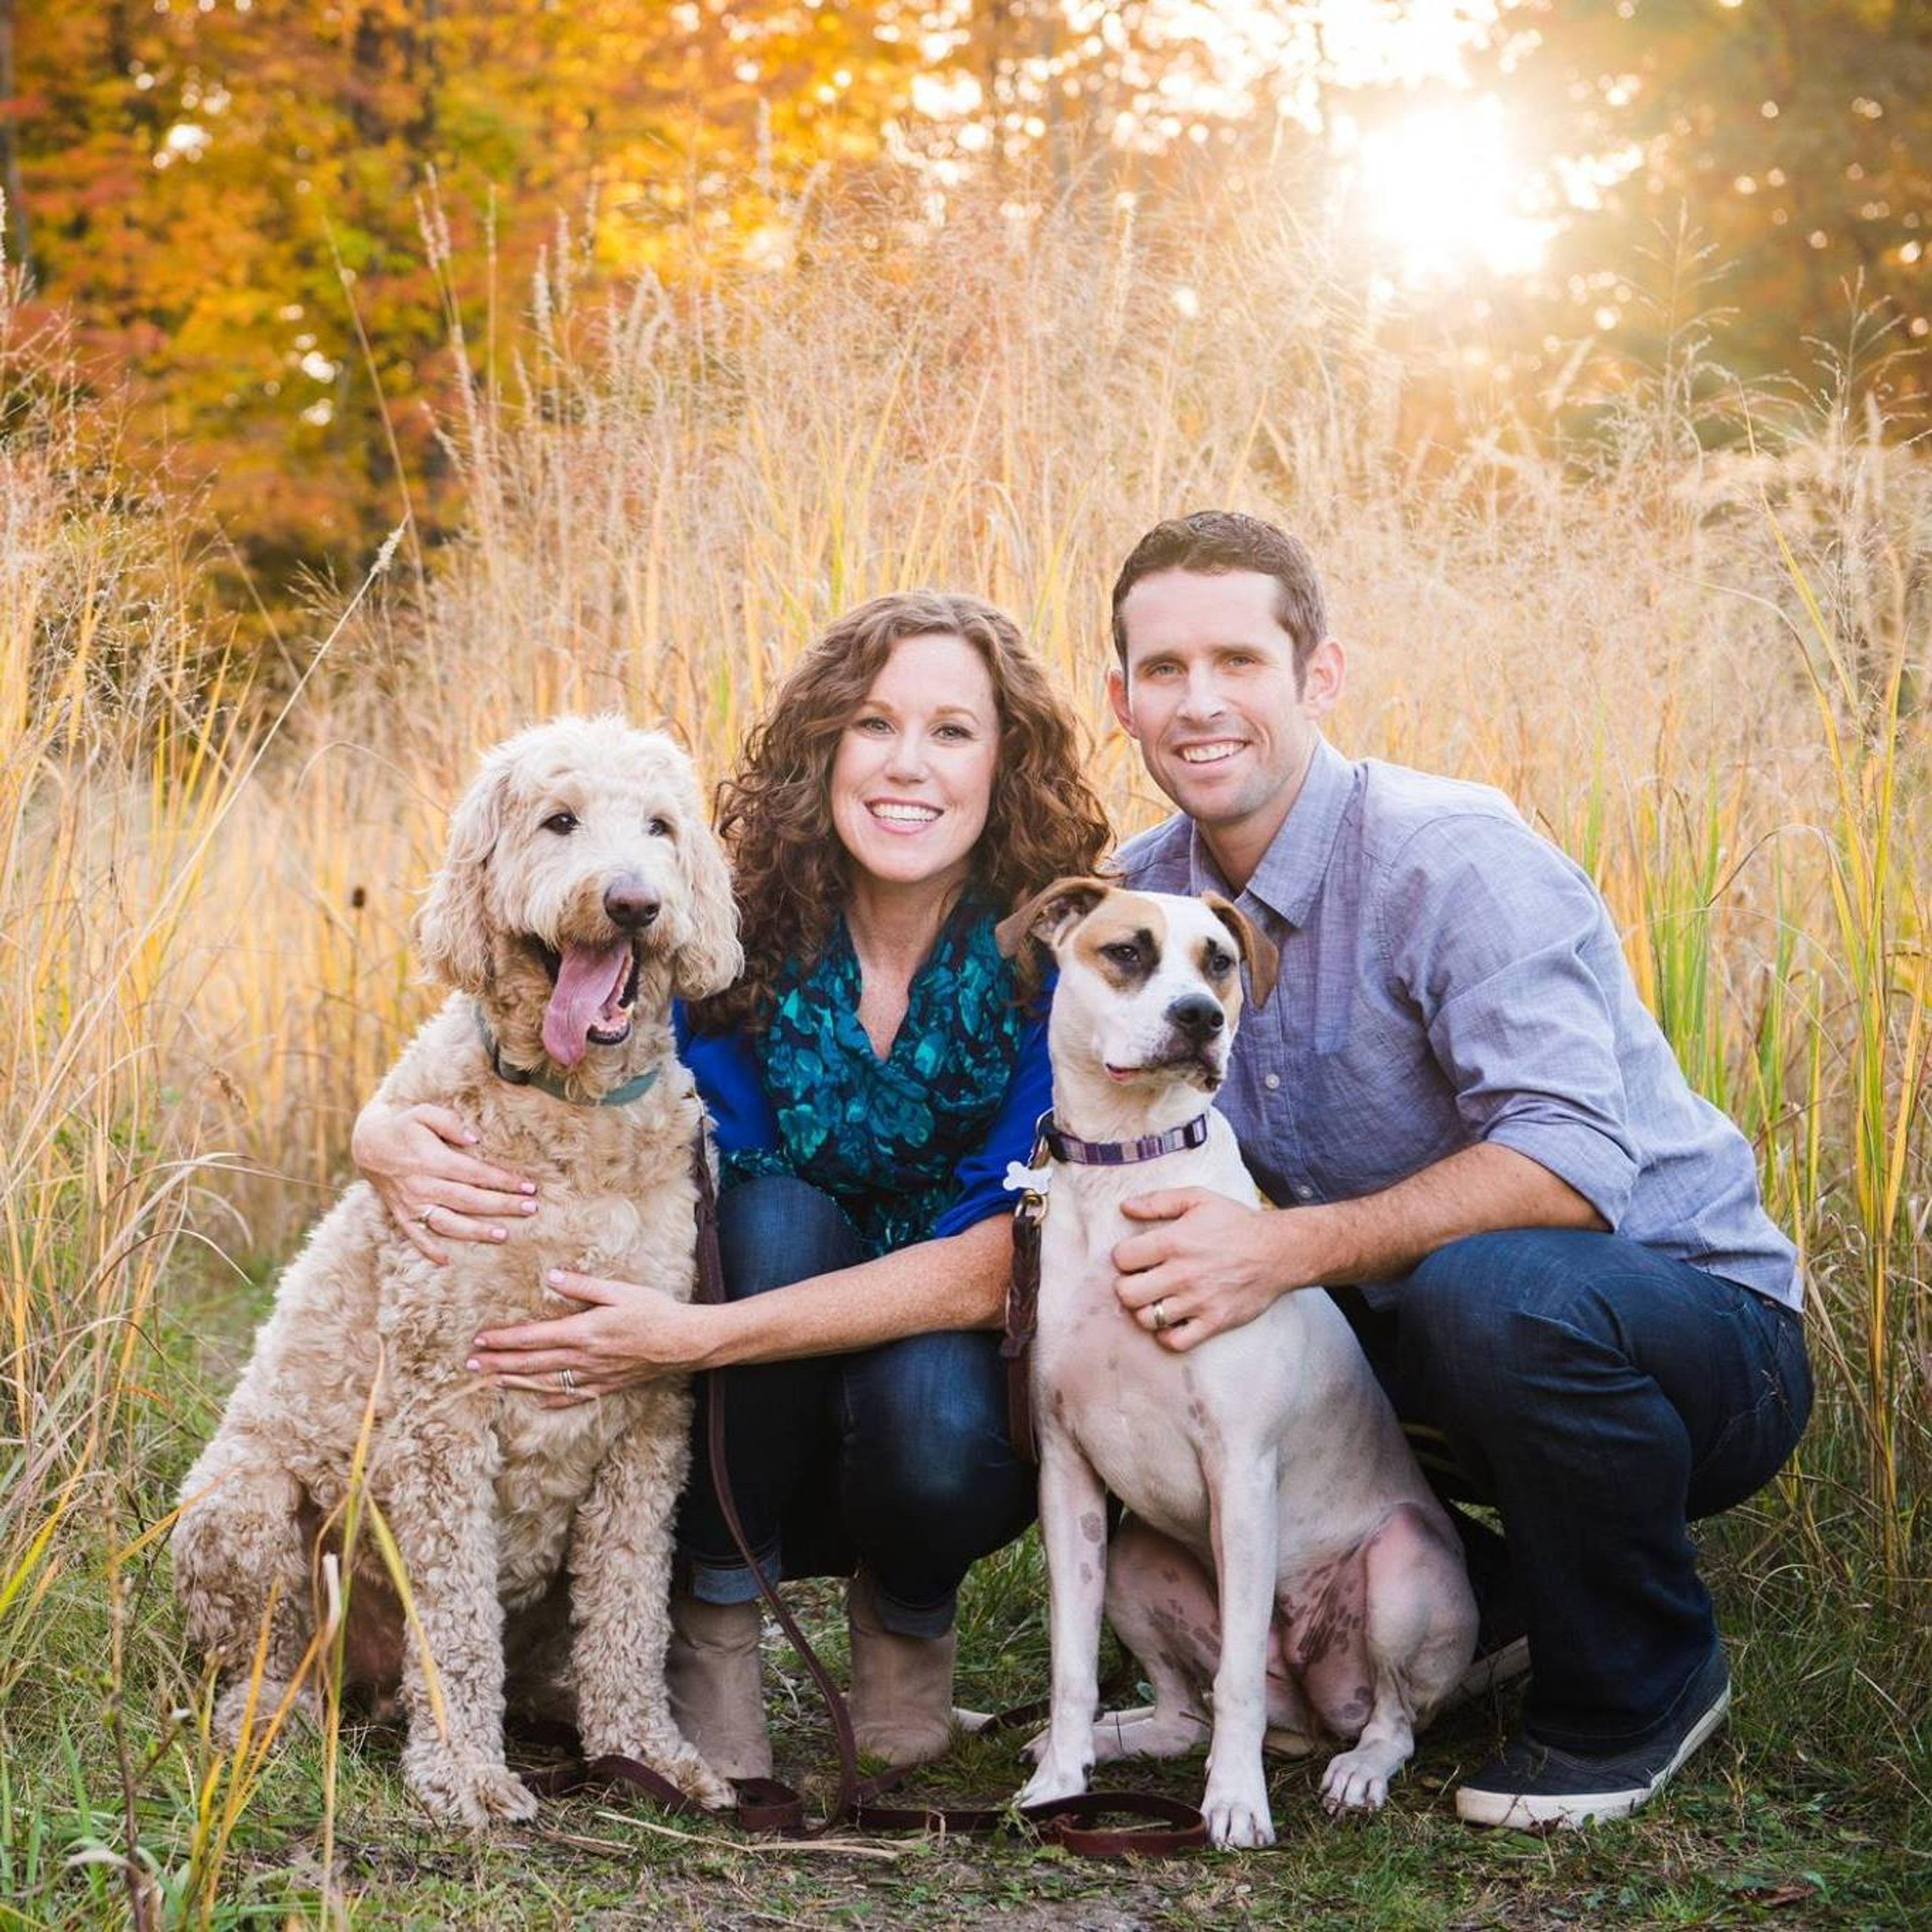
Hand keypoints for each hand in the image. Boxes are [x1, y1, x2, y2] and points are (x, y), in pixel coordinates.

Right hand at [351, 1100, 537, 1262]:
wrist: (366, 1143)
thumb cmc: (404, 1126)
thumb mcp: (424, 1112)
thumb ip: (450, 1122)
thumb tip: (475, 1139)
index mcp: (433, 1160)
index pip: (476, 1173)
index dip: (504, 1180)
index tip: (528, 1186)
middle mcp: (424, 1185)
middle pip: (469, 1200)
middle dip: (502, 1205)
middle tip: (530, 1208)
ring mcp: (412, 1203)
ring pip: (448, 1223)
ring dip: (476, 1231)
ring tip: (503, 1235)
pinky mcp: (401, 1215)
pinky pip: (416, 1236)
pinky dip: (430, 1249)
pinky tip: (447, 1261)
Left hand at [467, 1270, 721, 1406]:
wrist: (684, 1343)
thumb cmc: (654, 1311)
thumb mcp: (619, 1290)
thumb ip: (583, 1286)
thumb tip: (550, 1277)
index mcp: (583, 1331)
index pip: (533, 1337)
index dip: (504, 1339)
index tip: (480, 1339)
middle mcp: (584, 1358)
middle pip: (532, 1363)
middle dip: (498, 1363)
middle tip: (470, 1366)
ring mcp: (594, 1376)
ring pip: (546, 1383)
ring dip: (516, 1383)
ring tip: (491, 1383)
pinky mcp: (607, 1386)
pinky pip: (573, 1397)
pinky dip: (552, 1401)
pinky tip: (537, 1402)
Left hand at [1111, 1189, 1298, 1351]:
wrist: (1279, 1251)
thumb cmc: (1235, 1223)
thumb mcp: (1198, 1199)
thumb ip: (1159, 1201)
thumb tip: (1125, 1207)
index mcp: (1174, 1242)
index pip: (1122, 1258)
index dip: (1124, 1257)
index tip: (1136, 1256)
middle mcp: (1182, 1274)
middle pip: (1127, 1294)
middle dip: (1128, 1286)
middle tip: (1141, 1280)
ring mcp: (1198, 1302)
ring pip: (1147, 1319)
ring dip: (1146, 1310)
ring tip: (1156, 1299)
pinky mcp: (1214, 1322)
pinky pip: (1175, 1341)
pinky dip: (1167, 1335)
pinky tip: (1171, 1320)